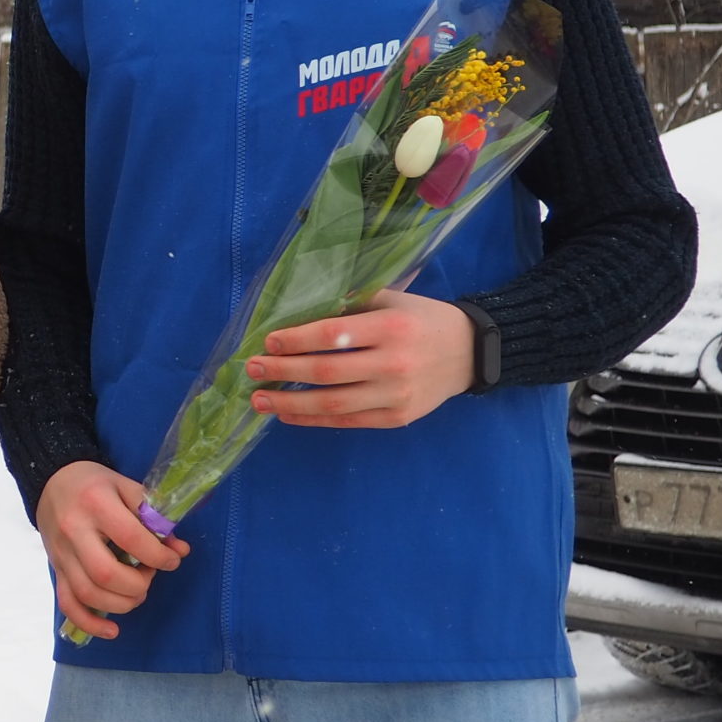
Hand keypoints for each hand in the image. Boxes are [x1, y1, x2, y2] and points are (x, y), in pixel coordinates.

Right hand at [35, 461, 188, 640]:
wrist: (52, 480)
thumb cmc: (95, 484)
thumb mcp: (126, 487)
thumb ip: (154, 517)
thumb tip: (180, 549)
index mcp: (95, 503)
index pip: (130, 538)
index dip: (158, 556)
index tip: (171, 560)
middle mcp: (73, 531)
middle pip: (106, 573)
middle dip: (138, 585)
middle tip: (149, 576)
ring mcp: (61, 553)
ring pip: (88, 593)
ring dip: (122, 603)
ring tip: (136, 592)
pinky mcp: (56, 569)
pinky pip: (68, 604)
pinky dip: (90, 623)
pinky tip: (112, 631)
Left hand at [246, 290, 473, 428]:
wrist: (470, 352)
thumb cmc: (419, 319)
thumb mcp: (389, 300)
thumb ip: (348, 306)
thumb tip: (293, 315)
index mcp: (391, 327)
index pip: (332, 335)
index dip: (296, 340)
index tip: (267, 342)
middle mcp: (394, 363)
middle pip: (326, 372)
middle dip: (283, 372)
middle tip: (251, 369)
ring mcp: (397, 395)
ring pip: (333, 404)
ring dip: (290, 403)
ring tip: (259, 399)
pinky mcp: (398, 417)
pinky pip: (348, 421)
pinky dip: (314, 419)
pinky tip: (289, 414)